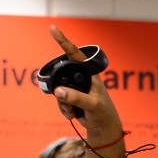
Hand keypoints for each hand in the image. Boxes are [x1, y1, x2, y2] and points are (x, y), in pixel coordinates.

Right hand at [49, 26, 122, 143]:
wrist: (103, 128)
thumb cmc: (104, 113)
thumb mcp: (92, 104)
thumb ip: (76, 97)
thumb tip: (59, 91)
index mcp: (89, 73)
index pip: (75, 54)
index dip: (63, 41)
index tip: (53, 28)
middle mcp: (82, 77)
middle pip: (61, 75)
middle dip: (61, 90)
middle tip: (69, 104)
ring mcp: (75, 87)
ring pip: (59, 89)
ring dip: (63, 102)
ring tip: (73, 111)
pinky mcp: (71, 97)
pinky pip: (59, 99)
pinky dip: (63, 108)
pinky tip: (72, 114)